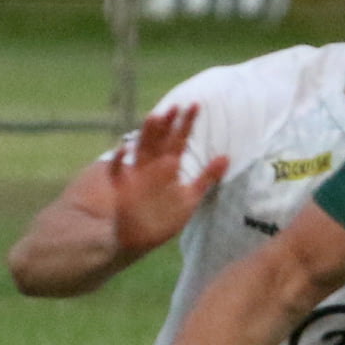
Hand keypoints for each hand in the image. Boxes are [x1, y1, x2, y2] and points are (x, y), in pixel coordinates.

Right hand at [109, 104, 227, 261]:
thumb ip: (207, 177)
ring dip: (147, 134)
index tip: (195, 106)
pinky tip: (125, 149)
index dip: (186, 124)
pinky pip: (117, 172)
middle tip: (176, 106)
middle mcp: (152, 167)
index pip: (178, 141)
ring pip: (141, 149)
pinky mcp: (123, 189)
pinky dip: (119, 160)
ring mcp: (136, 176)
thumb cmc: (166, 217)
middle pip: (160, 140)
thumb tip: (227, 157)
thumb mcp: (192, 197)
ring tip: (155, 117)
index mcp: (167, 165)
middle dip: (167, 124)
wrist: (143, 238)